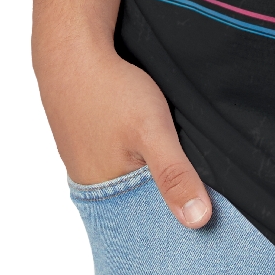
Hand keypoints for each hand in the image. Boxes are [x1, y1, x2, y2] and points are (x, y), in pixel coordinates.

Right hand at [35, 40, 211, 227]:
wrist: (71, 49)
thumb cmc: (110, 90)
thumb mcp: (152, 132)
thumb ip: (174, 175)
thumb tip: (198, 221)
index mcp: (104, 194)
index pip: (145, 225)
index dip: (172, 222)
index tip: (204, 221)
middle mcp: (91, 183)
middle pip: (138, 202)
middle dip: (164, 198)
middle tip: (198, 190)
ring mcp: (86, 160)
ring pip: (129, 178)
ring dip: (151, 175)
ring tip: (178, 167)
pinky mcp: (88, 139)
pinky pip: (119, 159)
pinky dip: (136, 157)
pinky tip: (148, 144)